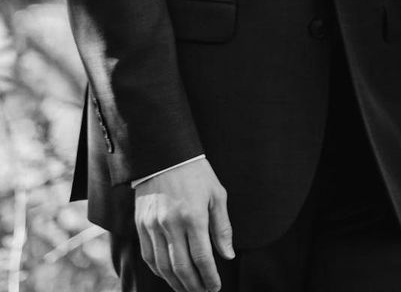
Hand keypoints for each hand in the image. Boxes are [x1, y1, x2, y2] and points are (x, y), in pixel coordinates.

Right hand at [133, 158, 233, 291]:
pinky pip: (148, 257)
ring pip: (162, 267)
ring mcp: (152, 227)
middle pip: (180, 267)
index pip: (201, 257)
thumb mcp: (217, 194)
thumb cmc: (196, 174)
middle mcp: (170, 225)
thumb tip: (227, 255)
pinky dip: (159, 271)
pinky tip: (169, 276)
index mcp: (193, 216)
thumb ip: (222, 227)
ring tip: (188, 289)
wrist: (165, 155)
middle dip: (193, 285)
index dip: (209, 276)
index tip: (215, 287)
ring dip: (176, 283)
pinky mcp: (141, 226)